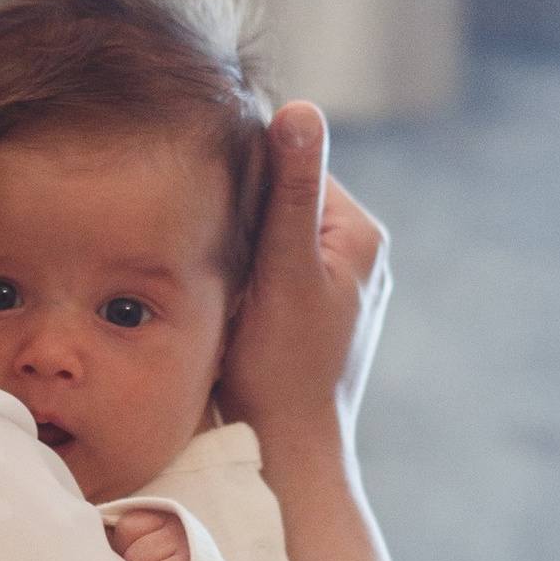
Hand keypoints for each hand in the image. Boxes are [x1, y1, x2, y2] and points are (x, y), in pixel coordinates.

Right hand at [220, 104, 389, 459]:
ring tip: (210, 270)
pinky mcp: (308, 314)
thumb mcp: (283, 270)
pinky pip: (269, 271)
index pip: (292, 165)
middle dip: (240, 213)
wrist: (286, 453)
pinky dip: (242, 275)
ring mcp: (333, 287)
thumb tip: (300, 108)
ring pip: (271, 237)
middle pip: (281, 201)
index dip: (242, 174)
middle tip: (199, 238)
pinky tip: (221, 295)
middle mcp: (356, 254)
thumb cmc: (283, 368)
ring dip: (237, 245)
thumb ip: (289, 191)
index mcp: (360, 233)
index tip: (201, 196)